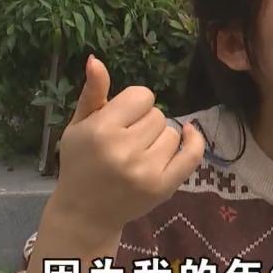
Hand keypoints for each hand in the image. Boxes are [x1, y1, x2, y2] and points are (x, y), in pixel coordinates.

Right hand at [48, 54, 204, 238]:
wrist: (85, 213)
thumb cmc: (79, 164)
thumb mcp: (77, 127)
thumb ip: (92, 93)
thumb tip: (96, 59)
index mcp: (101, 131)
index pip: (141, 96)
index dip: (133, 104)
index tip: (122, 118)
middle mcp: (125, 150)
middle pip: (158, 115)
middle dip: (145, 123)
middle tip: (127, 141)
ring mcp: (147, 170)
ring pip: (173, 133)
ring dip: (160, 139)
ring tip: (139, 154)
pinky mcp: (163, 187)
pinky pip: (193, 154)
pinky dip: (194, 141)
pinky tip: (188, 134)